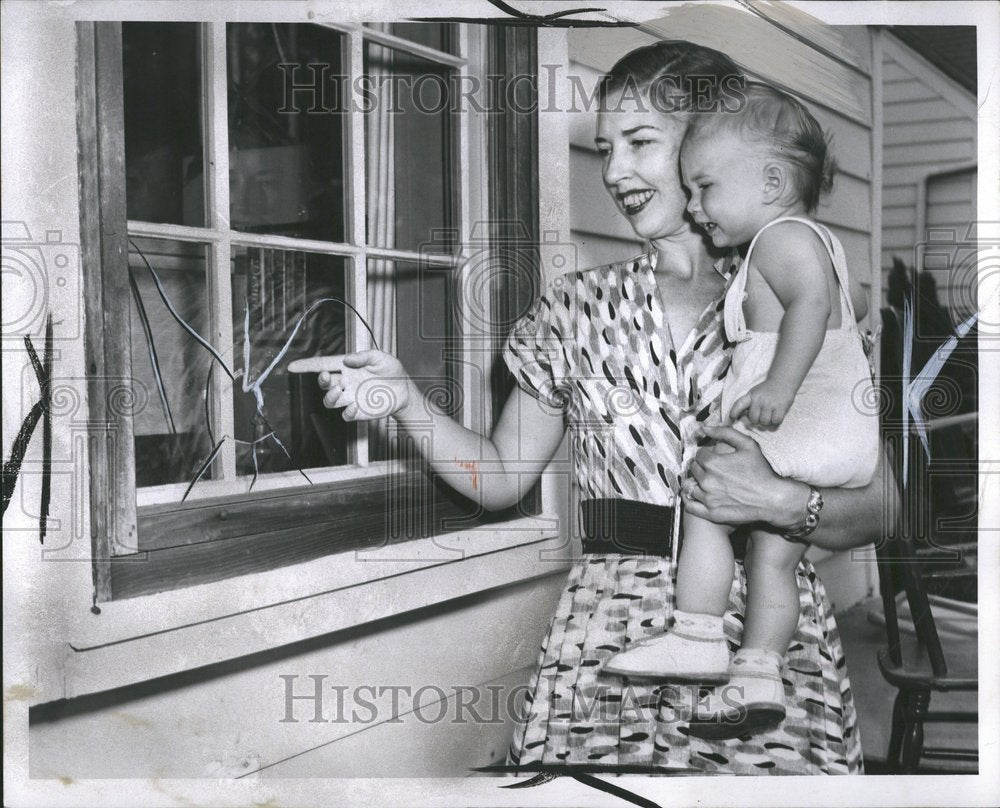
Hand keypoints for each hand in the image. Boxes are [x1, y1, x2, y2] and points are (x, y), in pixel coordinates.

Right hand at [317, 350, 416, 421]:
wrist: (404, 390)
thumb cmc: (392, 371)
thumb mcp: (380, 357)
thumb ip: (363, 356)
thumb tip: (347, 359)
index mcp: (347, 367)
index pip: (323, 365)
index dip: (307, 366)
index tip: (293, 366)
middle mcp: (346, 383)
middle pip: (323, 384)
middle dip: (321, 380)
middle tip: (327, 376)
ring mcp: (351, 397)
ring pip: (329, 401)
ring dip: (330, 396)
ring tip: (341, 389)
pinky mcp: (358, 411)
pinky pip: (345, 415)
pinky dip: (346, 411)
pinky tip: (355, 405)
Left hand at [682, 425, 807, 528]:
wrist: (772, 499)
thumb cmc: (761, 471)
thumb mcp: (747, 445)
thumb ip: (725, 433)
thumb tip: (704, 428)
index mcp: (712, 463)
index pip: (699, 455)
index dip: (707, 455)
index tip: (714, 459)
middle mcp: (707, 480)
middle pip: (693, 469)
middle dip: (701, 467)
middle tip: (712, 470)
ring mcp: (708, 498)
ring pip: (690, 486)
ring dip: (696, 482)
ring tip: (706, 482)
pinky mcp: (711, 513)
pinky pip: (690, 505)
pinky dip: (689, 499)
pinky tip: (696, 495)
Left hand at [728, 380, 793, 426]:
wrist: (782, 380)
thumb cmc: (767, 390)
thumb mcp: (754, 393)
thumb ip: (748, 403)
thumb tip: (741, 416)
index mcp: (751, 395)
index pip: (739, 404)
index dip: (734, 412)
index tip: (731, 418)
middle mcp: (759, 399)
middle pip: (753, 419)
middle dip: (758, 420)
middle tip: (763, 415)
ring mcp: (770, 403)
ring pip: (764, 422)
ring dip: (767, 422)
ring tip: (770, 415)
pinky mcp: (780, 407)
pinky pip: (775, 422)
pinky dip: (776, 422)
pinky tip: (776, 417)